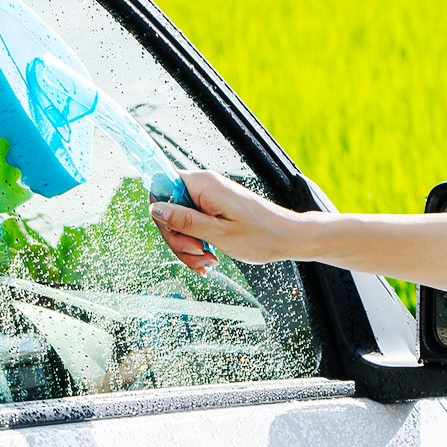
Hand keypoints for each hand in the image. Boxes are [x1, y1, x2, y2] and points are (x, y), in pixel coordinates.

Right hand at [149, 170, 296, 270]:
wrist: (289, 238)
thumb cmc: (261, 235)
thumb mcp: (219, 234)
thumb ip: (185, 221)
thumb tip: (156, 209)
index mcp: (204, 184)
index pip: (161, 186)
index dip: (161, 214)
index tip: (177, 235)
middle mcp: (204, 186)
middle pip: (169, 210)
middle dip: (178, 238)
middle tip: (199, 254)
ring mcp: (209, 198)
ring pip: (180, 223)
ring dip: (189, 247)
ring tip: (208, 261)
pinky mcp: (215, 210)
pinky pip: (195, 226)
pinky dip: (198, 245)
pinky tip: (210, 259)